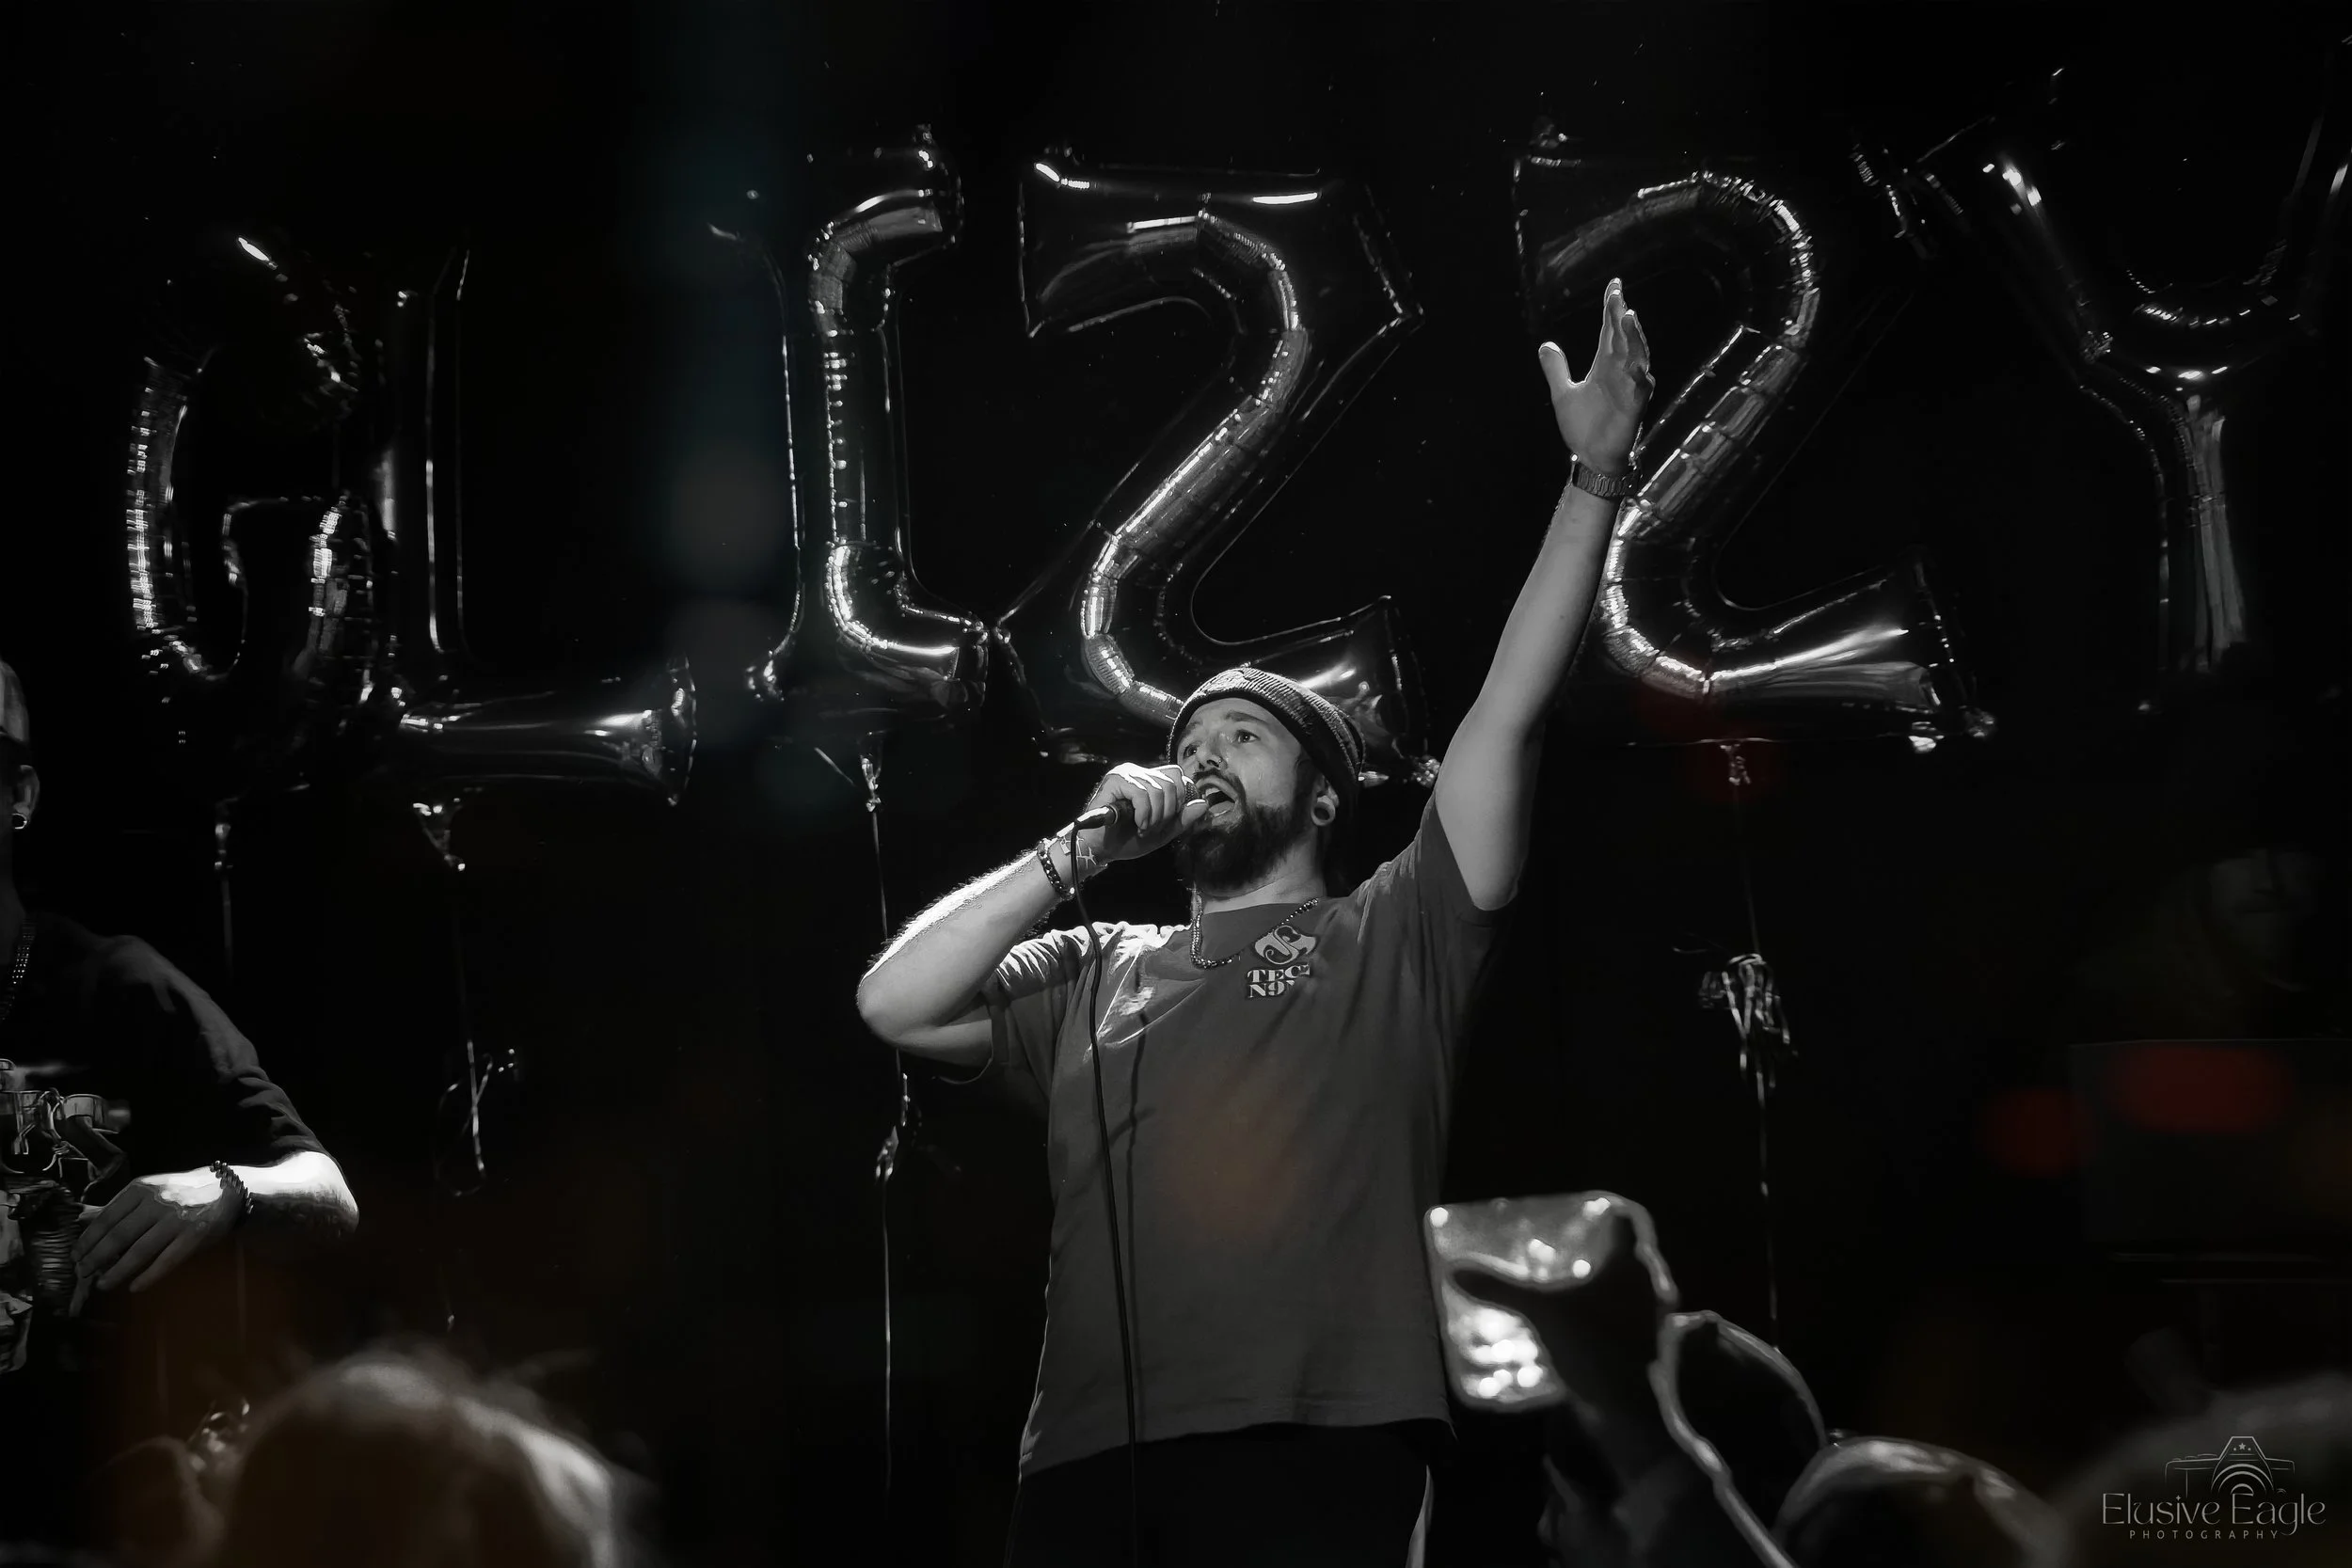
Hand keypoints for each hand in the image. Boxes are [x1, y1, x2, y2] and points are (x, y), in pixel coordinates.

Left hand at [68, 1167, 239, 1311]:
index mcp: (142, 1189)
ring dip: (117, 1271)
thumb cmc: (183, 1191)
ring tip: (103, 1285)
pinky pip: (167, 1260)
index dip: (88, 1239)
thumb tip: (83, 1221)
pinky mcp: (194, 1235)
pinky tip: (135, 1287)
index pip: (107, 1217)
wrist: (229, 1188)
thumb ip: (121, 1206)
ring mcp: (176, 1220)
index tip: (75, 1255)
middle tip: (83, 1273)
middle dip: (96, 1257)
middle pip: (119, 1235)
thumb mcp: (150, 1190)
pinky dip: (149, 1276)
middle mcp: (157, 1202)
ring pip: (139, 1250)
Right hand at [1074, 763, 1205, 863]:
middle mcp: (1138, 771)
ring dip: (1155, 817)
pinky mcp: (1115, 780)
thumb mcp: (1162, 832)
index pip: (1178, 776)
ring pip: (1159, 789)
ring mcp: (1126, 773)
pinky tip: (1138, 825)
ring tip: (1144, 829)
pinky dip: (1144, 814)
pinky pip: (1142, 794)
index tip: (1168, 821)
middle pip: (1173, 782)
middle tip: (1153, 829)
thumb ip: (1182, 819)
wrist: (1100, 849)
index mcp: (1149, 780)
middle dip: (1168, 813)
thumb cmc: (1127, 839)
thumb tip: (1203, 804)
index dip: (1180, 799)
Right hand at [1455, 1208, 1672, 1446]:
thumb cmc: (1594, 1348)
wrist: (1628, 1411)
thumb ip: (1502, 1289)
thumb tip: (1456, 1270)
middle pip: (1625, 1251)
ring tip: (1566, 1281)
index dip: (1599, 1212)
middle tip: (1561, 1247)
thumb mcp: (1543, 1314)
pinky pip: (1627, 1312)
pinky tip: (1578, 1318)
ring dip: (1602, 1280)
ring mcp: (1650, 1315)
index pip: (1622, 1220)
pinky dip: (1606, 1309)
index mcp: (1631, 1264)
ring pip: (1627, 1283)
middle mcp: (1648, 1283)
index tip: (1572, 1213)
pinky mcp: (1645, 1343)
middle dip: (1595, 1248)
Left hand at [1539, 277, 1653, 475]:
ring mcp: (1630, 387)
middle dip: (1621, 315)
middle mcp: (1621, 371)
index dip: (1612, 308)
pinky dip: (1639, 376)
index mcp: (1605, 365)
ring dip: (1633, 338)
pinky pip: (1640, 388)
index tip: (1614, 285)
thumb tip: (1546, 345)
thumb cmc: (1584, 426)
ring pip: (1636, 356)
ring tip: (1628, 317)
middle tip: (1617, 295)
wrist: (1591, 458)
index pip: (1610, 330)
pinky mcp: (1634, 406)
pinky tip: (1635, 364)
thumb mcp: (1562, 393)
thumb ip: (1555, 369)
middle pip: (1623, 337)